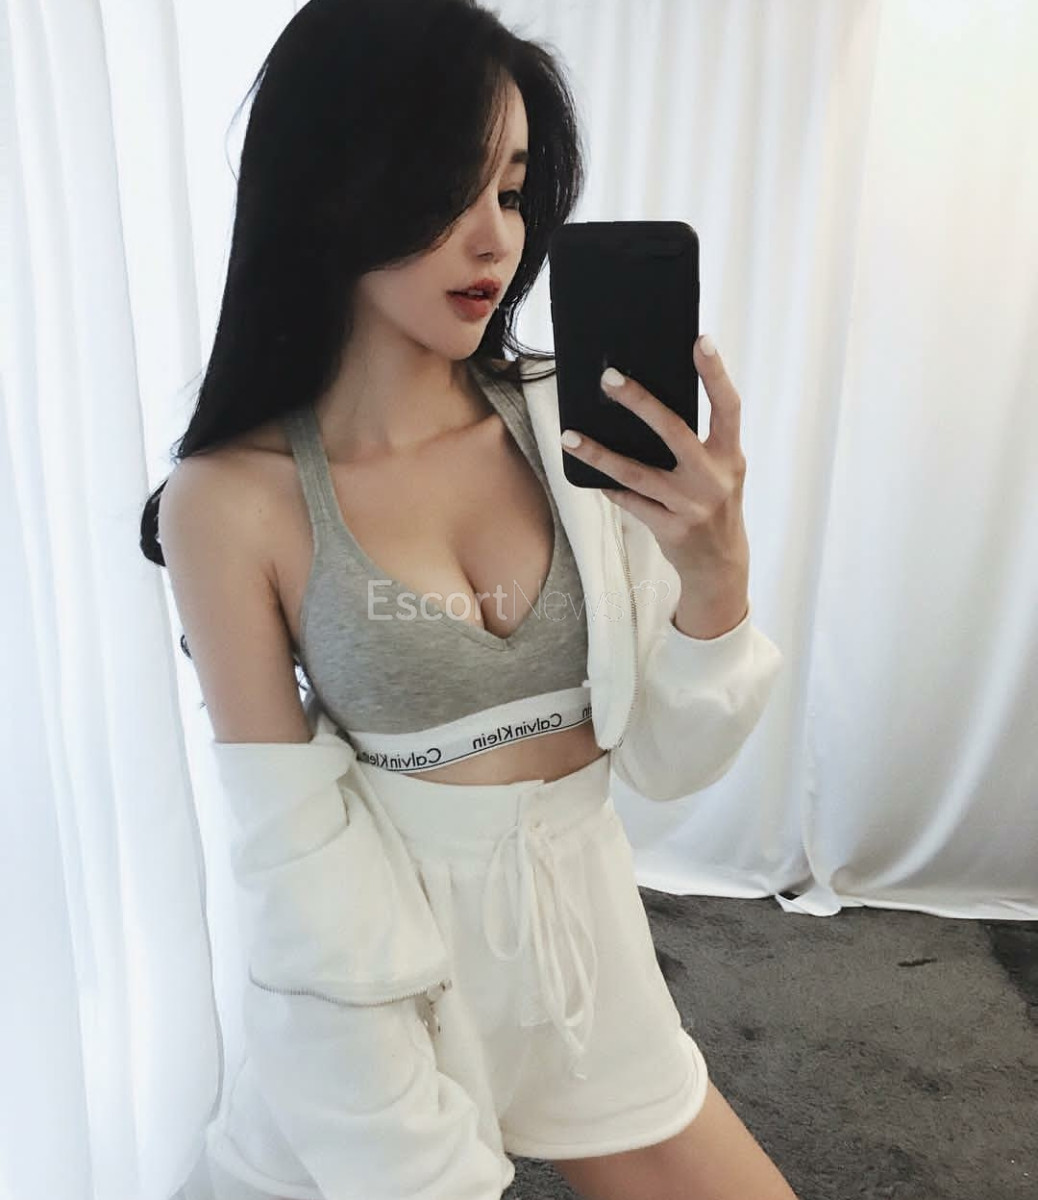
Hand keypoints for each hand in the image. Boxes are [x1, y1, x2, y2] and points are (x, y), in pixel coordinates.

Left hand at [560, 336, 749, 609]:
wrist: (720, 565)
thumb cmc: (713, 505)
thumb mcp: (719, 471)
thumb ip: (697, 442)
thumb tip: (646, 404)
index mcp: (731, 455)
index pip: (728, 406)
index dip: (716, 373)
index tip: (701, 339)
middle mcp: (714, 478)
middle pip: (674, 432)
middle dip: (641, 402)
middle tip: (609, 378)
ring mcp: (691, 505)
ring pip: (637, 472)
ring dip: (599, 453)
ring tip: (570, 435)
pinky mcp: (670, 528)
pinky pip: (630, 501)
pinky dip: (608, 486)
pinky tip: (586, 472)